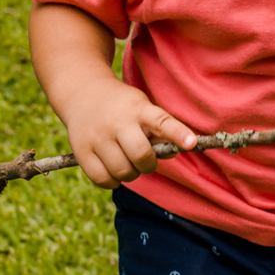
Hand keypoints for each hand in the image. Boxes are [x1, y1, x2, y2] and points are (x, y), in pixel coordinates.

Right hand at [61, 76, 196, 188]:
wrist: (83, 93)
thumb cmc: (123, 106)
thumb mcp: (144, 107)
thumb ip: (159, 130)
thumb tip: (173, 153)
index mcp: (139, 109)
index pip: (161, 121)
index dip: (178, 133)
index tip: (192, 143)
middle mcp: (118, 122)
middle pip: (141, 154)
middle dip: (149, 165)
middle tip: (146, 161)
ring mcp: (98, 137)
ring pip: (122, 171)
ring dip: (131, 174)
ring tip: (129, 164)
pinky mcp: (82, 151)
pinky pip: (102, 179)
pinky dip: (113, 181)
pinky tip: (114, 171)